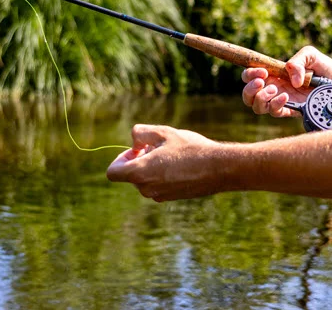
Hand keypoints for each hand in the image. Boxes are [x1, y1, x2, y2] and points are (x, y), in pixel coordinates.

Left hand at [106, 124, 227, 200]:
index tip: (137, 149)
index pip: (113, 172)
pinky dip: (162, 175)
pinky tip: (181, 164)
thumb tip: (135, 142)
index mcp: (140, 172)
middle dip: (139, 159)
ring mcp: (159, 195)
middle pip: (130, 174)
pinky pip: (158, 185)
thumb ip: (141, 133)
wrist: (218, 168)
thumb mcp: (163, 132)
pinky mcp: (170, 198)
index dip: (120, 158)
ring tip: (173, 155)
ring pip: (145, 180)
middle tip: (159, 147)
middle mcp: (146, 188)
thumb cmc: (191, 149)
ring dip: (151, 167)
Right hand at [241, 46, 331, 117]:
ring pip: (257, 107)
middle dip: (250, 88)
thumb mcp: (310, 55)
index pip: (250, 76)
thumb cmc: (324, 68)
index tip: (262, 71)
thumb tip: (292, 80)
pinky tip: (286, 96)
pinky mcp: (291, 111)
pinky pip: (275, 112)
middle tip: (262, 81)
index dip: (250, 74)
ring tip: (276, 89)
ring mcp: (281, 101)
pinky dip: (276, 104)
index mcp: (274, 74)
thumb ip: (297, 61)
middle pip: (248, 95)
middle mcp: (274, 88)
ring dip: (261, 98)